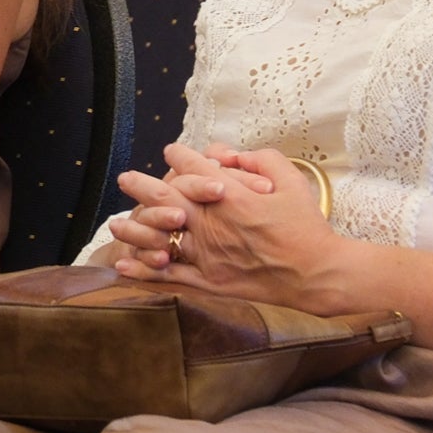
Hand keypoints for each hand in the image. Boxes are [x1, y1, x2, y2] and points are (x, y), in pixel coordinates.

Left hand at [114, 143, 357, 310]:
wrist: (317, 274)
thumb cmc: (306, 225)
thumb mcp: (291, 179)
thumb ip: (260, 159)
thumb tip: (232, 154)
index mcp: (231, 195)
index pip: (194, 168)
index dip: (180, 156)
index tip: (172, 151)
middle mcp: (213, 223)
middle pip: (165, 199)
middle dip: (141, 186)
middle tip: (125, 178)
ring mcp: (209, 254)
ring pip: (160, 238)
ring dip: (135, 228)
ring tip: (114, 223)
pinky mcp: (211, 281)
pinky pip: (171, 275)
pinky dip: (146, 269)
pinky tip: (125, 264)